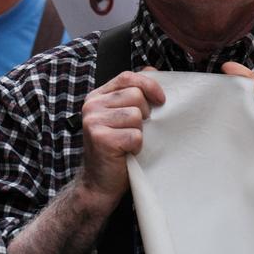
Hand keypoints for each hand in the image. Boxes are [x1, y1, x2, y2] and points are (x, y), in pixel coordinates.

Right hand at [78, 69, 164, 204]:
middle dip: (145, 114)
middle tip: (137, 130)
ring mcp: (93, 121)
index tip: (161, 100)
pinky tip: (127, 152)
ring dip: (140, 132)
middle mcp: (92, 105)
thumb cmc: (117, 149)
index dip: (149, 85)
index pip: (128, 77)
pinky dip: (137, 147)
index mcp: (98, 96)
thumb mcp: (122, 117)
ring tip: (129, 142)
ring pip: (136, 115)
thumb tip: (153, 70)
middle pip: (135, 95)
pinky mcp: (100, 139)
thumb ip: (134, 93)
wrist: (100, 183)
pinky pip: (135, 135)